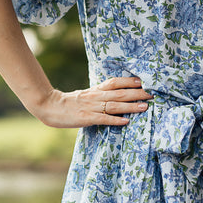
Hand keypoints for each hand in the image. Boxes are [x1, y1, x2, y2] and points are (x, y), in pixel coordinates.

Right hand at [34, 77, 152, 127]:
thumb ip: (102, 94)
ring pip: (114, 105)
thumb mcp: (87, 94)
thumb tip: (119, 93)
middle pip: (120, 93)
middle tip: (153, 94)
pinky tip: (126, 122)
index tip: (145, 81)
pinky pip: (103, 119)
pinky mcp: (86, 118)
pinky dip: (115, 120)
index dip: (130, 81)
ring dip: (130, 106)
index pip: (116, 82)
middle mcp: (96, 96)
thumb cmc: (71, 102)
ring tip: (144, 107)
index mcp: (97, 89)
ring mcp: (91, 107)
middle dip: (137, 93)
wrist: (50, 106)